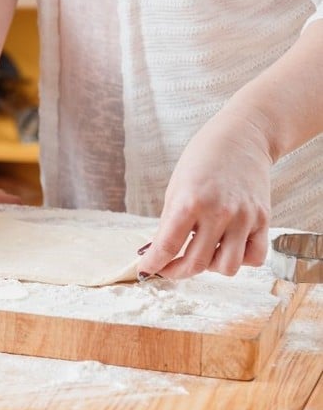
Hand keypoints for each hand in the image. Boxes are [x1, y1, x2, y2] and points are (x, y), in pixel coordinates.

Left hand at [137, 111, 271, 278]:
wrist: (241, 137)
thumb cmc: (202, 160)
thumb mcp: (175, 188)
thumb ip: (170, 222)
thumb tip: (158, 252)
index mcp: (189, 202)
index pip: (167, 247)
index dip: (153, 264)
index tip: (145, 270)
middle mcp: (218, 213)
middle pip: (196, 264)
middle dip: (176, 272)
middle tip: (169, 267)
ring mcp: (244, 218)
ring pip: (228, 267)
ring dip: (210, 267)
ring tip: (201, 252)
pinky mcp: (263, 220)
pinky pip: (254, 257)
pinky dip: (240, 260)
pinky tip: (227, 247)